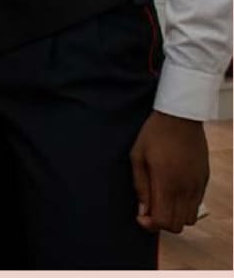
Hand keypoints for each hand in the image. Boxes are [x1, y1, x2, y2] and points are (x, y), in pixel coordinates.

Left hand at [130, 110, 208, 232]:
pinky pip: (197, 204)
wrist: (180, 117)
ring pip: (189, 218)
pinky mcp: (204, 180)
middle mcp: (185, 188)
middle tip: (150, 209)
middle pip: (177, 225)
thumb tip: (142, 211)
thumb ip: (140, 185)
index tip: (141, 216)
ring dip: (175, 216)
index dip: (150, 225)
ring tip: (162, 200)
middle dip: (161, 223)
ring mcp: (197, 185)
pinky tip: (174, 191)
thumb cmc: (154, 134)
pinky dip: (185, 206)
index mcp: (166, 183)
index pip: (163, 221)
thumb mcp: (137, 156)